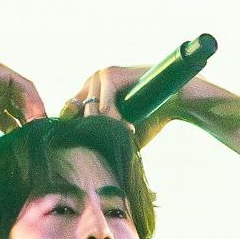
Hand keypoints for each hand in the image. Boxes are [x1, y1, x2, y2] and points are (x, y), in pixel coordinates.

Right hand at [0, 60, 46, 164]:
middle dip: (31, 126)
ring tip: (40, 133)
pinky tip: (36, 118)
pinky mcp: (0, 72)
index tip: (28, 150)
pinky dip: (32, 101)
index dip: (20, 134)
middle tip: (40, 143)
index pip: (10, 119)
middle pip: (20, 109)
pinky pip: (24, 87)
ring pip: (25, 98)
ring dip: (35, 114)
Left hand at [58, 65, 177, 149]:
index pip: (67, 115)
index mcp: (88, 96)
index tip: (88, 147)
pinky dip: (113, 117)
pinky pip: (102, 104)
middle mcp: (90, 84)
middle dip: (93, 131)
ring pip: (90, 111)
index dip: (74, 132)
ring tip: (126, 130)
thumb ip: (98, 141)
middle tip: (118, 137)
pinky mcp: (109, 74)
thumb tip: (80, 164)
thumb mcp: (118, 135)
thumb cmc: (146, 121)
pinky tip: (127, 123)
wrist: (171, 103)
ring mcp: (98, 77)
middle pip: (74, 114)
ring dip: (106, 126)